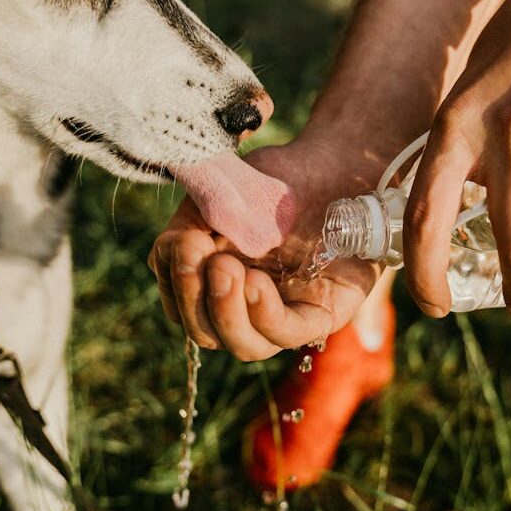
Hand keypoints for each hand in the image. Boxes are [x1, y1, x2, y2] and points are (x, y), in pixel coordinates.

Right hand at [148, 133, 386, 359]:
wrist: (335, 165)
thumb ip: (194, 217)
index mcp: (215, 280)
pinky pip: (288, 334)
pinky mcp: (321, 313)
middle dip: (193, 297)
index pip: (180, 304)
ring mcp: (284, 313)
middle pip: (205, 332)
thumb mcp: (224, 191)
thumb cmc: (277, 179)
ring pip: (245, 345)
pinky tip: (255, 283)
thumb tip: (175, 247)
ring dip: (226, 311)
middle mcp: (246, 304)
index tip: (181, 242)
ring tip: (226, 269)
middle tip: (197, 252)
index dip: (174, 281)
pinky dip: (264, 314)